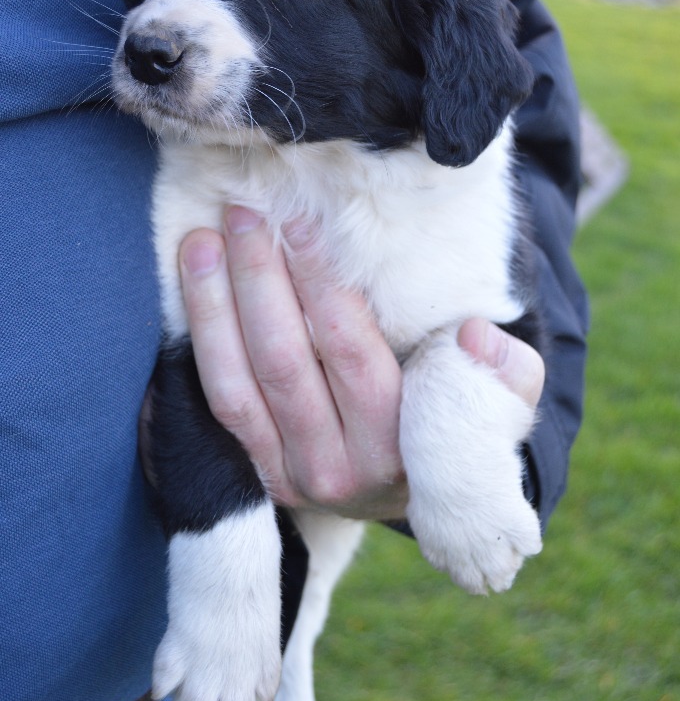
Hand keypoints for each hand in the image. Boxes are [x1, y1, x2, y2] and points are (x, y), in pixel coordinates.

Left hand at [178, 208, 544, 520]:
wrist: (407, 486)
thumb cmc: (448, 417)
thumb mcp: (497, 400)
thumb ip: (506, 372)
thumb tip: (475, 336)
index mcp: (400, 444)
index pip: (351, 353)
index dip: (321, 284)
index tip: (301, 223)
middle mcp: (340, 469)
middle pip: (286, 362)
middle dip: (260, 280)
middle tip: (246, 214)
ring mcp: (290, 476)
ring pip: (239, 383)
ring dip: (216, 305)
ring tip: (205, 240)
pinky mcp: (256, 472)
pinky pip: (220, 402)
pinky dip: (202, 343)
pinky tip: (192, 287)